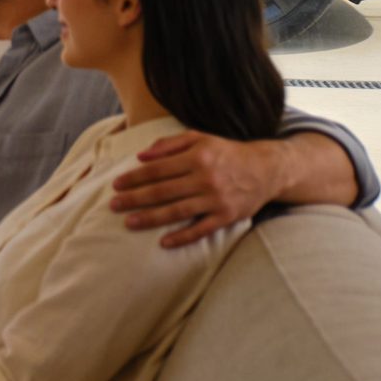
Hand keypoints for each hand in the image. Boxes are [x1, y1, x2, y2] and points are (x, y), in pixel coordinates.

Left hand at [112, 131, 279, 247]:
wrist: (267, 169)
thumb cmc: (226, 152)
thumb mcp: (199, 138)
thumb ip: (169, 144)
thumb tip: (140, 156)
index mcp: (197, 157)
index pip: (157, 169)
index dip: (134, 178)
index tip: (116, 185)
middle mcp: (206, 178)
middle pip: (162, 191)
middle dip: (134, 199)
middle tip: (113, 205)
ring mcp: (217, 199)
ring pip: (177, 211)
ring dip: (150, 218)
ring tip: (129, 222)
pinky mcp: (227, 216)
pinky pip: (201, 229)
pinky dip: (182, 237)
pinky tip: (163, 242)